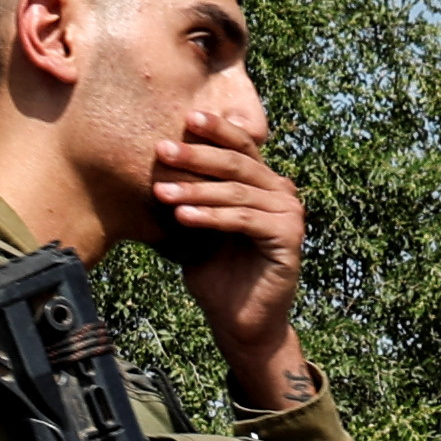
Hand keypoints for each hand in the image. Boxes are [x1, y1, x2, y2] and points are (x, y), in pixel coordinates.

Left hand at [148, 131, 312, 402]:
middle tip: (162, 149)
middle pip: (238, 162)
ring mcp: (289, 215)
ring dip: (196, 189)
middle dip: (197, 155)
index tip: (183, 117)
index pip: (240, 146)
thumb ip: (187, 197)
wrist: (239, 323)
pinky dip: (212, 216)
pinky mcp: (288, 239)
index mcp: (262, 183)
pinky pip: (244, 220)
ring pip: (237, 192)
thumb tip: (151, 165)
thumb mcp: (196, 228)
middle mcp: (281, 193)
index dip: (214, 130)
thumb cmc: (216, 275)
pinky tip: (182, 216)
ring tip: (160, 190)